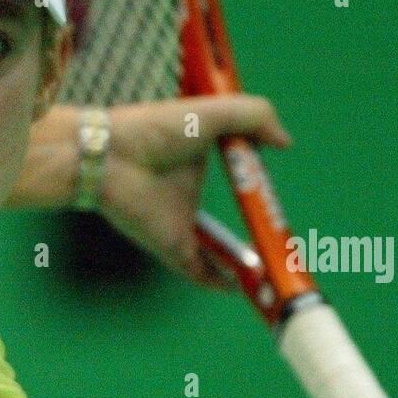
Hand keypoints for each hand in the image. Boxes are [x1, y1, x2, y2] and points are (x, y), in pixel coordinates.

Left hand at [97, 95, 291, 287]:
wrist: (111, 157)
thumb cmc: (155, 130)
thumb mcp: (214, 113)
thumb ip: (254, 117)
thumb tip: (286, 142)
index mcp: (197, 167)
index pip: (231, 181)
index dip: (253, 187)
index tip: (271, 189)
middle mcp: (188, 199)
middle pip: (224, 222)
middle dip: (252, 236)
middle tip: (278, 238)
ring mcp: (179, 226)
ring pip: (215, 254)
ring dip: (242, 265)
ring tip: (271, 271)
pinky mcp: (172, 246)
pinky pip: (199, 271)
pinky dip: (219, 280)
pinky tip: (241, 284)